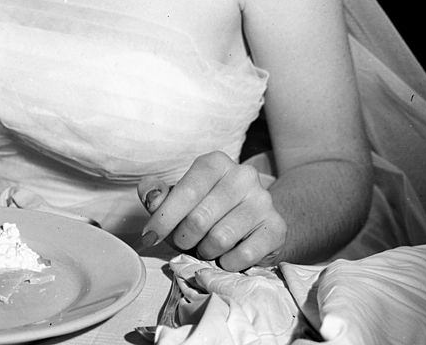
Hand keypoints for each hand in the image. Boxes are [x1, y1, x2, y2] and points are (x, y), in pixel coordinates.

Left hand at [138, 152, 286, 270]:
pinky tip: (225, 256)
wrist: (253, 221)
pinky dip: (227, 262)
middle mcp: (242, 175)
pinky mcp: (276, 227)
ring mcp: (263, 200)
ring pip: (220, 238)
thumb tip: (150, 196)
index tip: (148, 237)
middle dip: (183, 238)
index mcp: (215, 162)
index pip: (185, 192)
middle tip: (183, 242)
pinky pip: (244, 255)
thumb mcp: (179, 198)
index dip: (163, 218)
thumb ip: (157, 194)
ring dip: (205, 251)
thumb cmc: (207, 209)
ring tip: (205, 247)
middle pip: (200, 218)